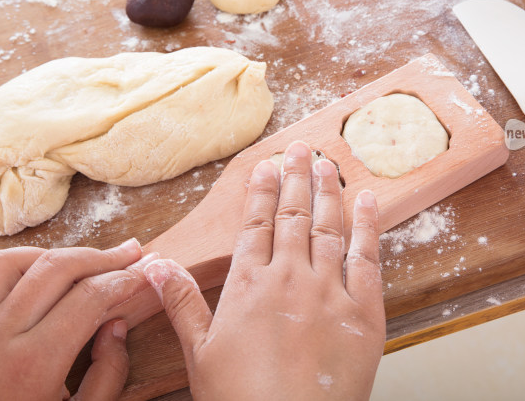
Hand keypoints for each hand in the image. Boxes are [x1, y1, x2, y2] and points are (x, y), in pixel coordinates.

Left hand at [0, 240, 157, 400]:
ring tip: (80, 262)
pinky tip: (36, 276)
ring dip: (52, 255)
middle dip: (101, 257)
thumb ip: (107, 375)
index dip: (125, 280)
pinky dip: (11, 268)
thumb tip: (116, 327)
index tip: (143, 275)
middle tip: (128, 254)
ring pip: (12, 261)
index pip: (90, 297)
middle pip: (56, 268)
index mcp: (33, 363)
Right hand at [145, 140, 385, 399]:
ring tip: (327, 164)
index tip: (265, 166)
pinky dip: (369, 225)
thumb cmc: (242, 399)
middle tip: (301, 148)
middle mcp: (290, 278)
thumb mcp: (199, 352)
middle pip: (293, 215)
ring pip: (329, 227)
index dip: (261, 190)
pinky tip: (369, 201)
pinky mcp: (364, 311)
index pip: (255, 223)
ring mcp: (330, 292)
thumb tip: (155, 264)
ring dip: (328, 191)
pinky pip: (368, 257)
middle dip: (296, 177)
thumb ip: (181, 302)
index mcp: (249, 285)